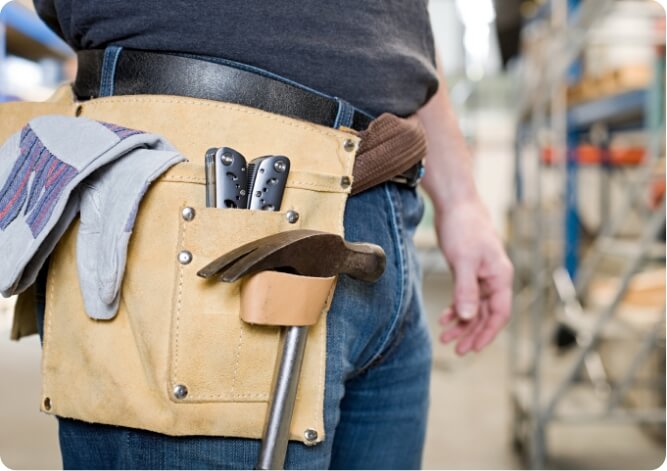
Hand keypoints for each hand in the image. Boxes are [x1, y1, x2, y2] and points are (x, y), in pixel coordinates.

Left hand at [434, 198, 512, 354]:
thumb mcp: (463, 261)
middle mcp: (495, 279)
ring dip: (462, 324)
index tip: (473, 348)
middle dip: (472, 333)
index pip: (500, 313)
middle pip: (487, 314)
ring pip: (475, 308)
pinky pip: (466, 297)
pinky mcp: (469, 271)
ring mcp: (482, 276)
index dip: (487, 333)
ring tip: (445, 338)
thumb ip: (466, 290)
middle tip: (456, 350)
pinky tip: (445, 319)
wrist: (455, 204)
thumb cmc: (463, 228)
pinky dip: (456, 308)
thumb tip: (467, 318)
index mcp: (500, 277)